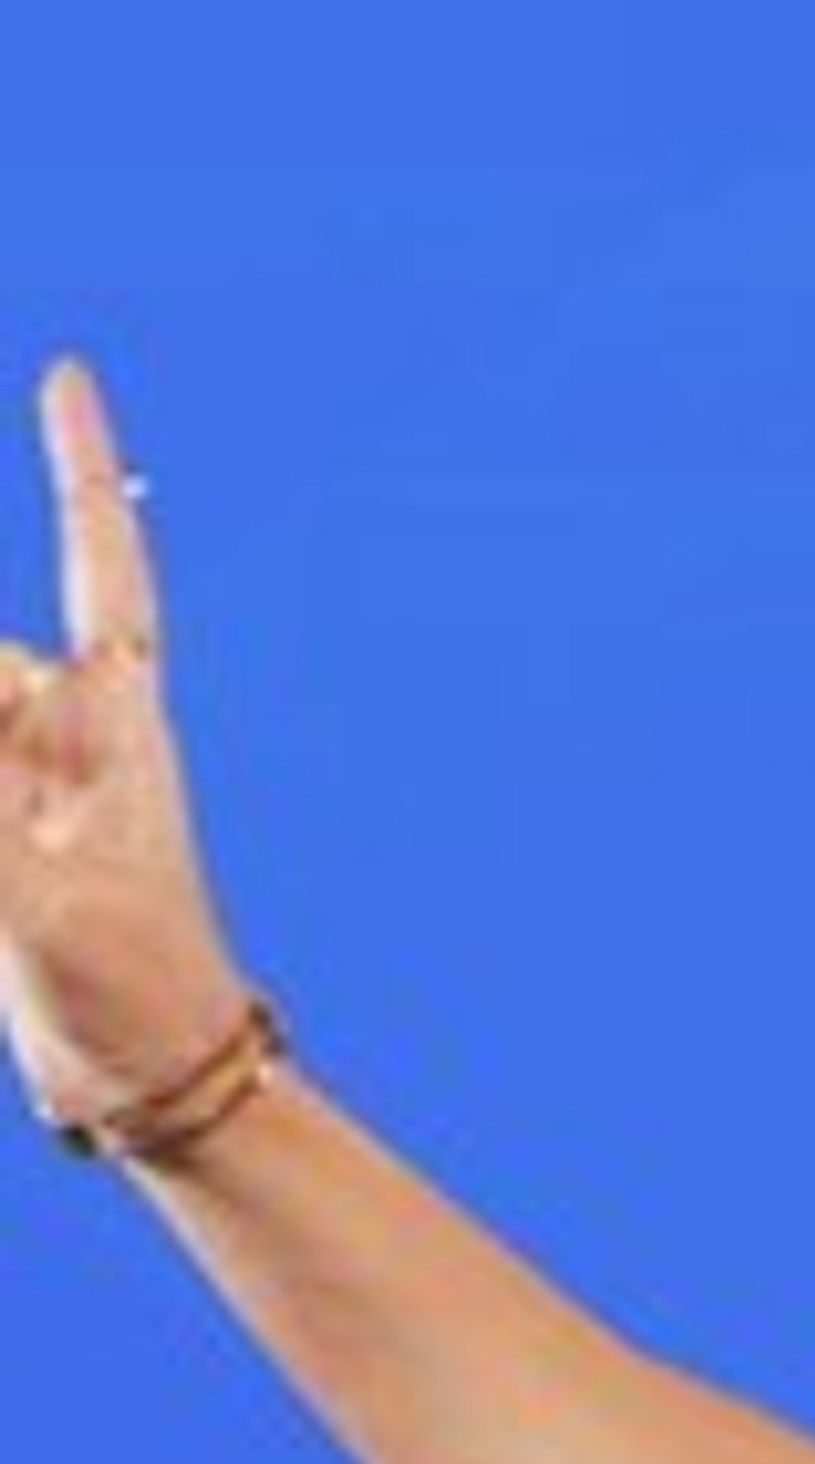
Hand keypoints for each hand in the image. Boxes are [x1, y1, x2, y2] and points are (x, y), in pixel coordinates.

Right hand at [0, 356, 247, 1131]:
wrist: (151, 1086)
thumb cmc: (130, 991)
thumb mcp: (37, 896)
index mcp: (117, 726)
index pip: (98, 567)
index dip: (82, 473)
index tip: (69, 377)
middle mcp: (65, 735)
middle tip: (21, 819)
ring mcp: (20, 783)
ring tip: (19, 860)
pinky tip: (6, 856)